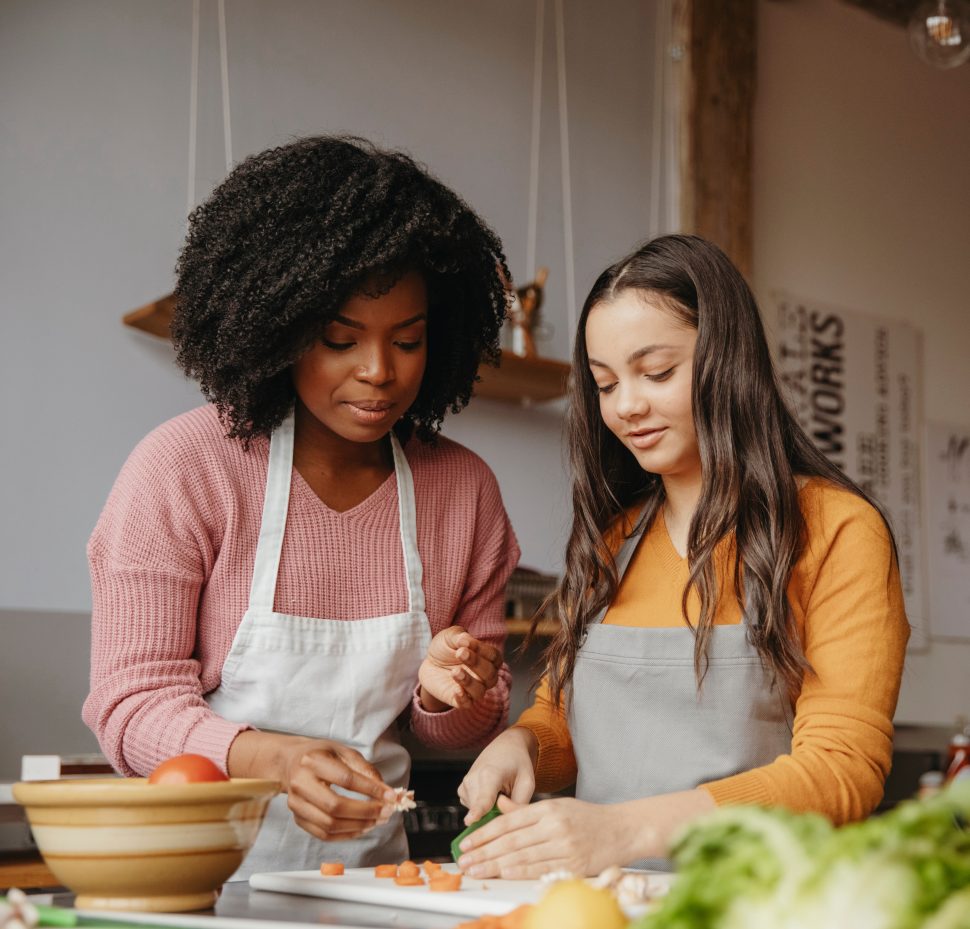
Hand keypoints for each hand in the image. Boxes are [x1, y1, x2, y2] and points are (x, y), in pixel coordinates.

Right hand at [229, 732, 395, 840]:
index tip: (390, 796)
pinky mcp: (298, 819)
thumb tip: (385, 791)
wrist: (289, 763)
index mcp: (313, 761)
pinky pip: (324, 835)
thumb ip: (364, 769)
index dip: (370, 789)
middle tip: (386, 812)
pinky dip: (346, 835)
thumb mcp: (342, 751)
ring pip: (329, 825)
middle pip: (335, 806)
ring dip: (358, 826)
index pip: (345, 779)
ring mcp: (296, 804)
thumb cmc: (319, 755)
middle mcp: (301, 783)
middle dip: (365, 812)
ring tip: (377, 821)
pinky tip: (361, 828)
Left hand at [418, 625, 502, 710]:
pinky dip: (463, 698)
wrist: (430, 663)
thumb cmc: (446, 648)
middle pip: (490, 675)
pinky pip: (467, 704)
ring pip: (480, 691)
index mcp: (487, 658)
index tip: (465, 642)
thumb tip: (465, 639)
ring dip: (469, 682)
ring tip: (455, 671)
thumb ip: (460, 636)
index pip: (494, 656)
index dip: (482, 650)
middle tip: (460, 653)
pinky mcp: (460, 700)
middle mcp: (484, 676)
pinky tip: (456, 689)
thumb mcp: (450, 636)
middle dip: (476, 663)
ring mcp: (473, 689)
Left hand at [456, 788, 714, 878]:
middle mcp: (554, 825)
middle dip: (484, 852)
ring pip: (522, 856)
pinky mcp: (573, 863)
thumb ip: (526, 809)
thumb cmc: (588, 817)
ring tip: (476, 871)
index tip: (466, 843)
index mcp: (548, 807)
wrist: (623, 829)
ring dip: (495, 865)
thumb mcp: (558, 804)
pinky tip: (503, 874)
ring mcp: (564, 844)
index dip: (485, 833)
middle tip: (463, 861)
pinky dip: (519, 872)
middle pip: (511, 840)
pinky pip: (541, 869)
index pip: (509, 821)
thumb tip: (499, 804)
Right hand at [457, 726, 537, 823]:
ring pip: (478, 812)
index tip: (469, 821)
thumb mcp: (527, 783)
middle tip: (509, 797)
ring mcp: (465, 784)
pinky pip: (474, 809)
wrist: (507, 746)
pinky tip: (492, 792)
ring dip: (490, 809)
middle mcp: (473, 778)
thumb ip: (518, 804)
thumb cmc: (519, 765)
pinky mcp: (461, 790)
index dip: (477, 811)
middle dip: (496, 814)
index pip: (484, 798)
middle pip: (483, 812)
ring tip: (501, 791)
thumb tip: (501, 822)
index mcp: (490, 774)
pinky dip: (484, 806)